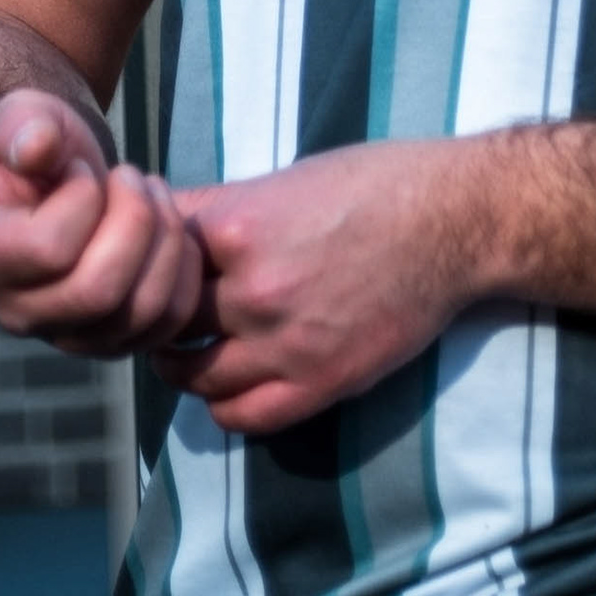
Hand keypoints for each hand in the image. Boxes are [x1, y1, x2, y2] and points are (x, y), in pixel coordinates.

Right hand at [0, 90, 203, 357]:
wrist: (57, 180)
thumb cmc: (40, 147)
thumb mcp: (26, 115)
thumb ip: (25, 124)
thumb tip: (37, 148)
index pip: (49, 249)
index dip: (84, 197)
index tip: (81, 167)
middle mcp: (18, 313)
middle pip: (99, 290)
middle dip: (135, 220)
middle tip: (134, 176)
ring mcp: (68, 336)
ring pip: (140, 311)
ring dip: (166, 239)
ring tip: (153, 194)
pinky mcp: (113, 341)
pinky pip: (168, 323)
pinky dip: (185, 270)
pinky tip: (171, 226)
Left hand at [155, 141, 473, 433]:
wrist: (450, 220)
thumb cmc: (372, 184)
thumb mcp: (283, 180)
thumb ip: (224, 211)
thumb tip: (167, 227)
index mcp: (235, 225)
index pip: (153, 255)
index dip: (145, 260)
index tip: (146, 265)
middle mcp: (249, 288)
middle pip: (164, 318)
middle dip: (155, 314)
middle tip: (159, 314)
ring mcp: (283, 342)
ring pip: (194, 376)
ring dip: (181, 366)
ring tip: (186, 354)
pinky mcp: (319, 383)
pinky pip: (240, 415)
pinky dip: (222, 405)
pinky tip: (227, 385)